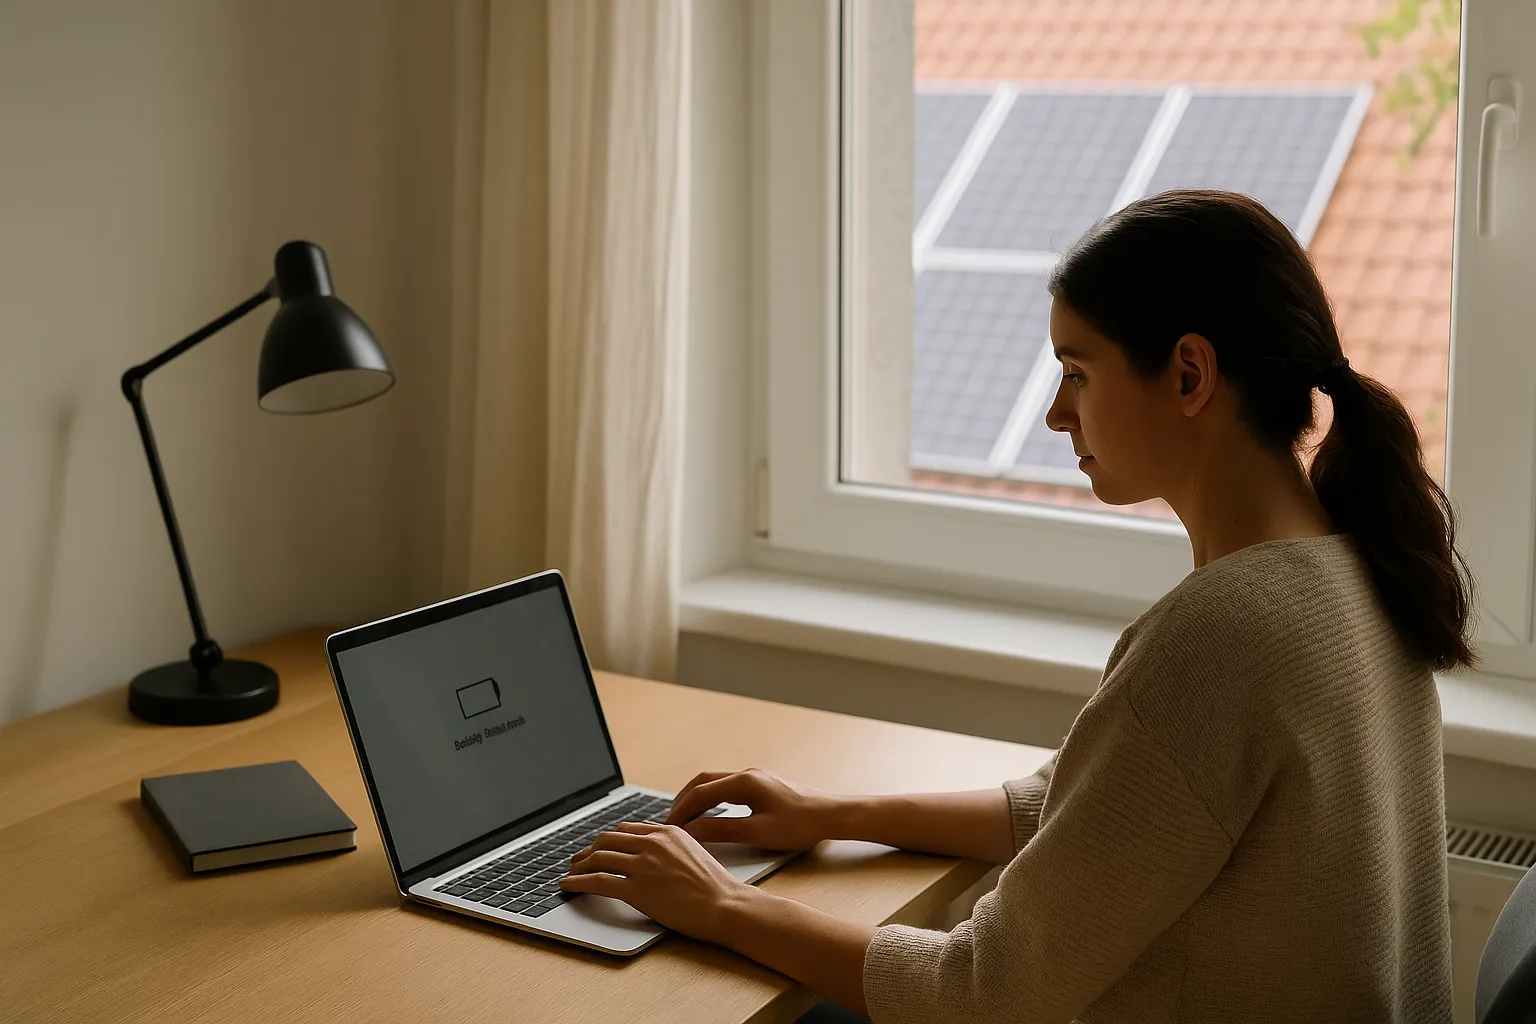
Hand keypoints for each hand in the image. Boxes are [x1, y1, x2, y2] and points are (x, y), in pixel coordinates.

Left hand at [560, 822, 749, 942]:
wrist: (725, 905)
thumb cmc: (715, 886)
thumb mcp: (693, 851)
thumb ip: (670, 846)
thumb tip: (649, 851)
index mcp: (666, 831)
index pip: (625, 829)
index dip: (607, 840)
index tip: (598, 848)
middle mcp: (652, 843)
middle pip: (607, 840)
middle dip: (589, 850)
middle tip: (578, 860)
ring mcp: (643, 865)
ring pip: (598, 858)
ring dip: (579, 866)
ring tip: (570, 874)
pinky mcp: (637, 890)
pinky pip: (597, 882)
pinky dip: (577, 883)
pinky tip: (568, 886)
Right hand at [664, 768, 835, 850]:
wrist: (833, 816)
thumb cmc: (801, 825)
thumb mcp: (757, 832)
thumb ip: (721, 831)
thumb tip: (691, 832)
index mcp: (744, 782)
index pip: (700, 793)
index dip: (681, 811)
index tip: (667, 827)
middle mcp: (747, 774)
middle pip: (704, 782)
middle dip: (683, 801)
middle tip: (669, 821)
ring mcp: (756, 778)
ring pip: (715, 783)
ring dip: (697, 799)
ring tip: (684, 819)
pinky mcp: (763, 786)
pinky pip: (727, 788)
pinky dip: (712, 800)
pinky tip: (710, 814)